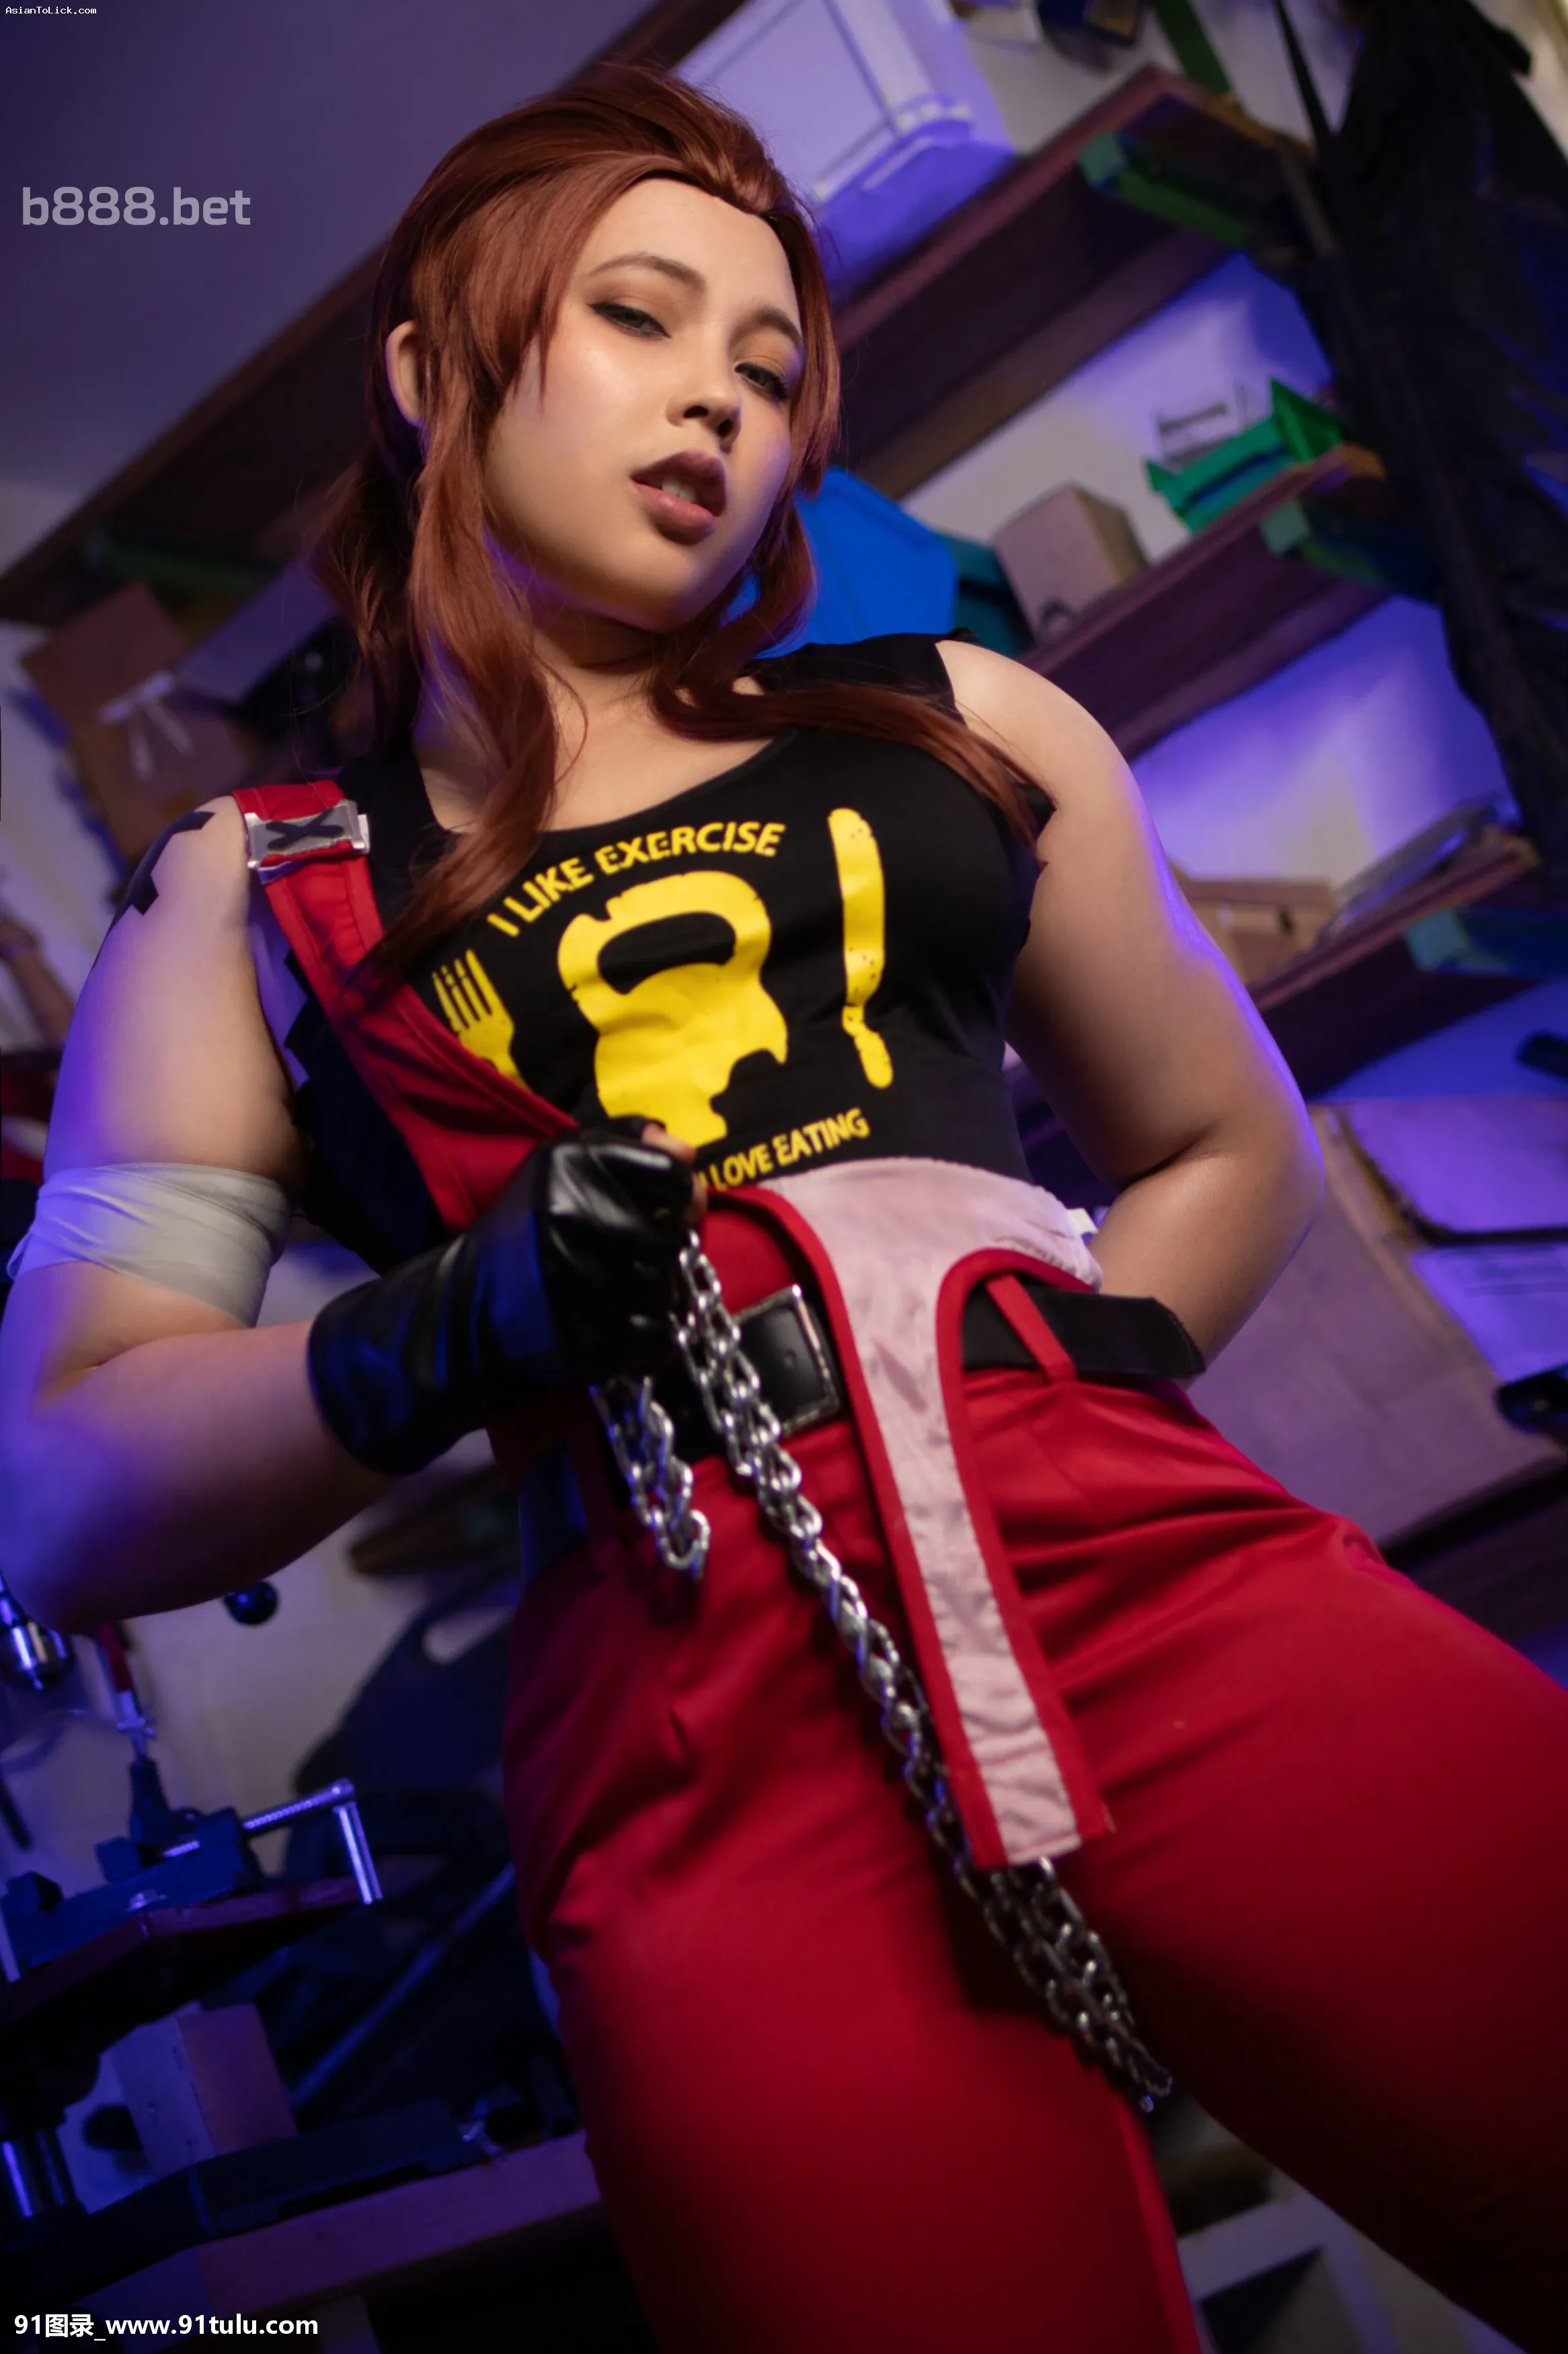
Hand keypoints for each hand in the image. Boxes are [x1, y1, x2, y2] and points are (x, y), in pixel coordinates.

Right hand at [306, 1123, 700, 1472]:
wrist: (463, 1309)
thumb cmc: (526, 1230)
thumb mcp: (561, 1166)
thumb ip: (625, 1143)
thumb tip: (689, 1153)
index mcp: (572, 1162)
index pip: (674, 1174)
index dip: (681, 1195)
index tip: (666, 1208)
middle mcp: (575, 1213)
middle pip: (676, 1235)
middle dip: (663, 1250)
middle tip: (630, 1258)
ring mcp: (579, 1278)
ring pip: (669, 1288)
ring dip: (655, 1295)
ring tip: (617, 1292)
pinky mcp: (583, 1335)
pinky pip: (658, 1336)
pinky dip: (648, 1337)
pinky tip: (619, 1327)